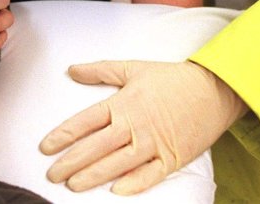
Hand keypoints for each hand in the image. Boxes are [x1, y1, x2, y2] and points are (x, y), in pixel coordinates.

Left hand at [38, 60, 247, 194]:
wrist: (214, 90)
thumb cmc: (171, 79)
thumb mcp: (132, 68)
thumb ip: (99, 71)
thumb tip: (72, 70)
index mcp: (122, 104)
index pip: (84, 122)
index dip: (63, 136)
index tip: (45, 147)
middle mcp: (135, 126)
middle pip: (96, 147)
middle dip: (71, 163)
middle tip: (52, 174)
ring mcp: (154, 144)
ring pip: (117, 164)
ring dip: (94, 176)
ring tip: (73, 185)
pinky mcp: (172, 158)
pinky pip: (150, 175)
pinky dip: (134, 184)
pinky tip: (116, 191)